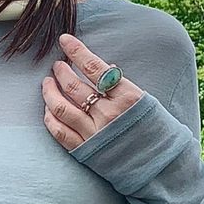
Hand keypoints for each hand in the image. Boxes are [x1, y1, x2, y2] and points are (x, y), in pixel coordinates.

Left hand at [41, 33, 144, 150]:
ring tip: (47, 83)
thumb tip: (106, 66)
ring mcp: (94, 133)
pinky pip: (60, 133)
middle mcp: (108, 113)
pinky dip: (50, 118)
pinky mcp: (84, 150)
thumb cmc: (151, 128)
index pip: (95, 67)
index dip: (77, 51)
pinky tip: (47, 109)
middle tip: (56, 65)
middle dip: (61, 72)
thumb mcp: (144, 101)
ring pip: (62, 108)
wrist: (157, 164)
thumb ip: (122, 85)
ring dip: (50, 92)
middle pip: (75, 87)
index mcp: (127, 96)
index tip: (64, 40)